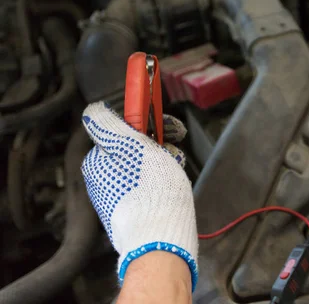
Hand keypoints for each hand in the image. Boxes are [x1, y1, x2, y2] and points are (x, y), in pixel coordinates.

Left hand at [81, 102, 197, 289]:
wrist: (159, 238)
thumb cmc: (148, 188)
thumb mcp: (130, 145)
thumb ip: (109, 124)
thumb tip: (92, 110)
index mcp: (97, 160)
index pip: (122, 130)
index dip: (146, 123)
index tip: (166, 124)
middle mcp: (103, 178)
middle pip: (135, 147)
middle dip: (158, 144)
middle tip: (174, 147)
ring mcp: (118, 196)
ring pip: (146, 166)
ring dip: (164, 162)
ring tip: (174, 169)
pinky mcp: (133, 211)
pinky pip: (149, 186)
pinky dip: (162, 182)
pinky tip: (171, 187)